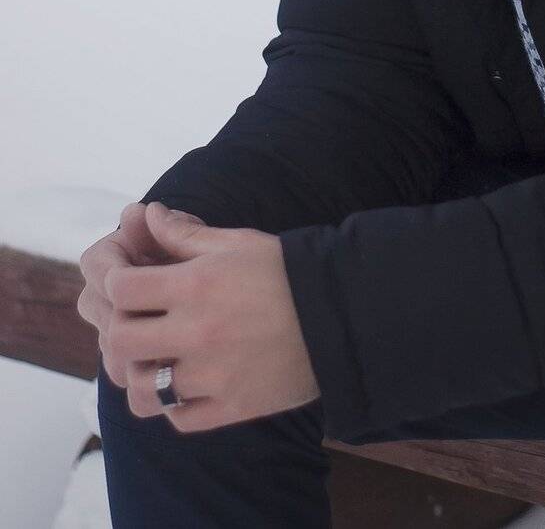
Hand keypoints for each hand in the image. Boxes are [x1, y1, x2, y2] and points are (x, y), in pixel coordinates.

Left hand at [99, 202, 319, 432]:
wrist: (340, 314)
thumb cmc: (285, 271)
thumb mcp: (236, 242)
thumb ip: (185, 232)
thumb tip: (148, 214)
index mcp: (197, 284)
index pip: (122, 289)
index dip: (115, 282)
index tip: (127, 282)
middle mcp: (198, 332)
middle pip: (121, 342)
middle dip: (120, 329)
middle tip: (136, 323)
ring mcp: (213, 375)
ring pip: (143, 391)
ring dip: (142, 374)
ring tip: (157, 359)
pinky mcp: (231, 407)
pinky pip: (179, 419)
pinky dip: (174, 405)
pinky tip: (183, 385)